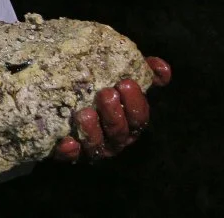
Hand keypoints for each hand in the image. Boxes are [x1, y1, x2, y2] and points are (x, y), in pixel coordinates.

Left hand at [52, 56, 171, 161]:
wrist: (60, 97)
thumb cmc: (99, 87)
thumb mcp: (121, 75)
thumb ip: (144, 72)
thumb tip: (163, 68)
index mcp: (128, 121)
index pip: (139, 117)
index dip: (135, 103)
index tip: (125, 83)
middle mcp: (113, 138)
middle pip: (119, 132)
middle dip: (114, 114)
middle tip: (105, 93)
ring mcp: (91, 147)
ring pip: (97, 146)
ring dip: (93, 131)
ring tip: (84, 113)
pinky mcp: (68, 152)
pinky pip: (71, 156)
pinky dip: (71, 151)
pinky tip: (68, 141)